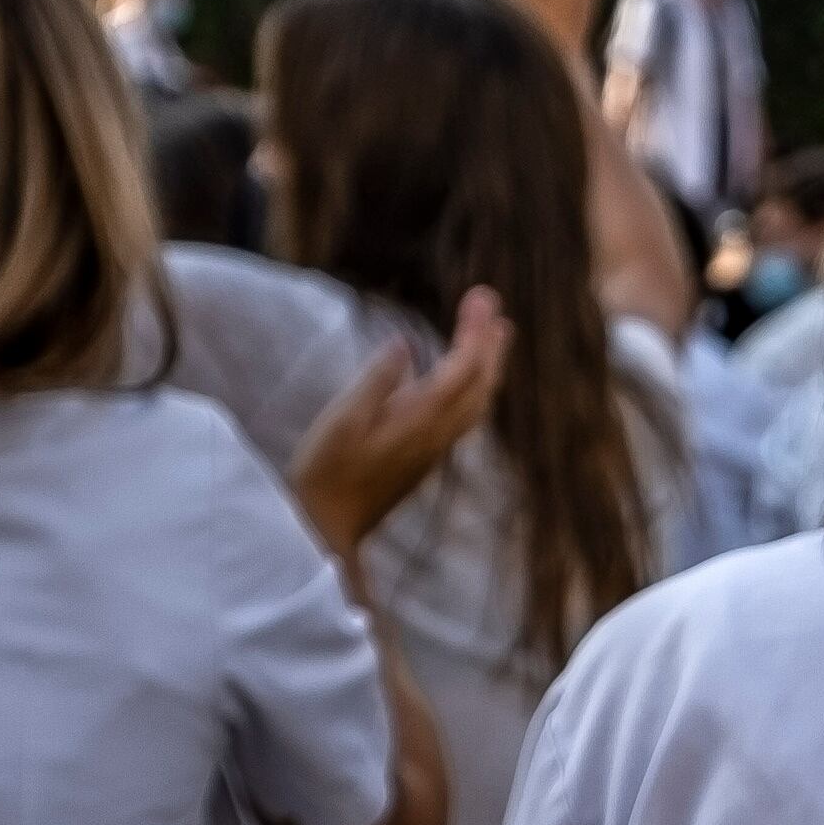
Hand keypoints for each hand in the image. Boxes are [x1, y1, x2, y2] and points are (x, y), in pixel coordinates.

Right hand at [291, 289, 509, 560]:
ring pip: (476, 402)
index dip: (475, 331)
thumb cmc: (327, 472)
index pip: (462, 369)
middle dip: (489, 343)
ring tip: (497, 334)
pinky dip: (475, 387)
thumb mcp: (343, 420)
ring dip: (488, 365)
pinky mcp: (424, 457)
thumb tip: (405, 344)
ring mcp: (434, 448)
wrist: (329, 528)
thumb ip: (376, 381)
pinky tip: (467, 380)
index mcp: (420, 421)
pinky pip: (464, 416)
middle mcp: (436, 435)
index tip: (483, 296)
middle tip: (493, 305)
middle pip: (479, 384)